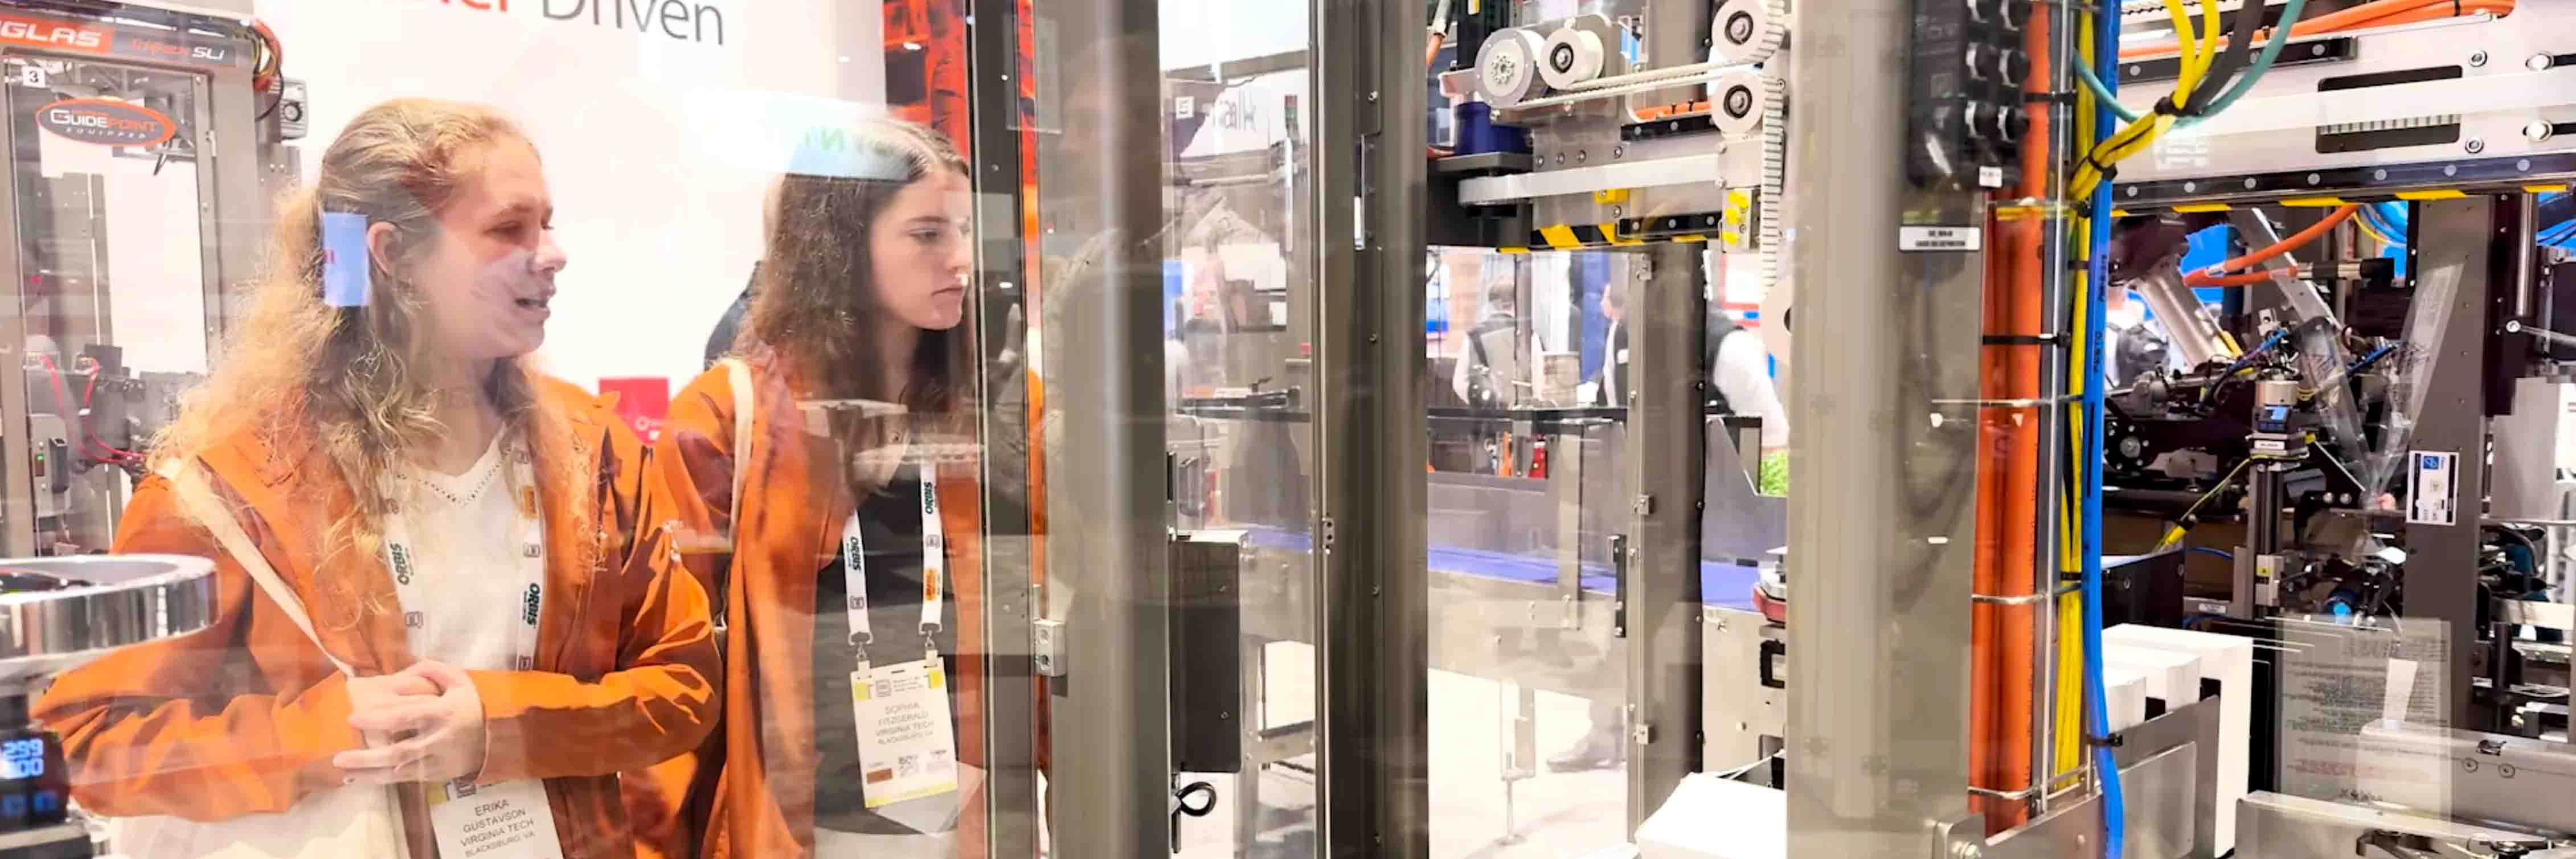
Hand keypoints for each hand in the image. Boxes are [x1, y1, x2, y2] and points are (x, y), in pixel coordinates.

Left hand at [334, 660, 487, 784]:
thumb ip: (432, 670)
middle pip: (400, 751)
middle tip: (339, 757)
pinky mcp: (435, 774)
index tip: (353, 718)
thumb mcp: (460, 680)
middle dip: (368, 757)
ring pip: (400, 770)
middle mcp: (437, 739)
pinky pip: (404, 779)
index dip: (379, 718)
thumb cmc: (470, 706)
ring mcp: (436, 760)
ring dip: (370, 773)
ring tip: (343, 772)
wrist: (496, 739)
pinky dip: (380, 780)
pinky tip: (358, 779)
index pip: (406, 716)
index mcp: (442, 713)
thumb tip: (403, 671)